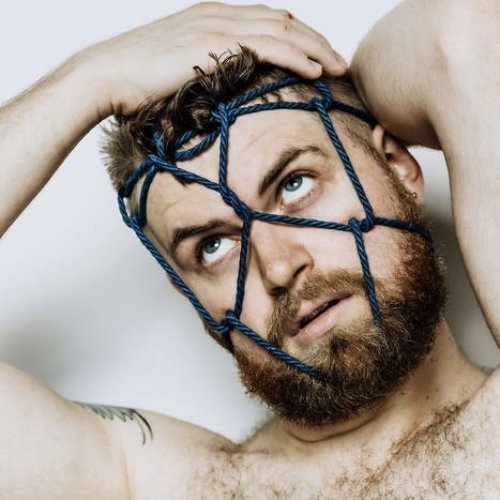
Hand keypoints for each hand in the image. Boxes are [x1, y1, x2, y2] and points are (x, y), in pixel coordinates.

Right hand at [77, 2, 346, 115]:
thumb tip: (220, 93)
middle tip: (339, 63)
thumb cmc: (136, 81)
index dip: (298, 39)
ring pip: (283, 31)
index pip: (268, 22)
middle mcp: (220, 14)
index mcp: (213, 18)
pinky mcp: (215, 42)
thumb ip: (204, 72)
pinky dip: (296, 57)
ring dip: (315, 49)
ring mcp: (218, 24)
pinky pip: (268, 46)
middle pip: (283, 21)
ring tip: (338, 68)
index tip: (318, 59)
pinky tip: (315, 71)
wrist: (106, 74)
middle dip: (316, 41)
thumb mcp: (176, 71)